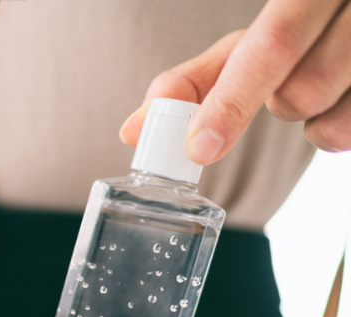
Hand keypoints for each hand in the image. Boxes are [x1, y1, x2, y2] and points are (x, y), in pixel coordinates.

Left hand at [119, 0, 350, 163]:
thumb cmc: (304, 26)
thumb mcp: (252, 38)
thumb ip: (193, 81)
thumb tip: (131, 131)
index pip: (271, 45)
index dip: (231, 102)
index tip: (199, 147)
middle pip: (302, 91)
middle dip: (276, 106)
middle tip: (280, 87)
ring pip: (329, 113)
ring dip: (308, 117)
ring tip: (316, 80)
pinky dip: (336, 131)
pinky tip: (341, 98)